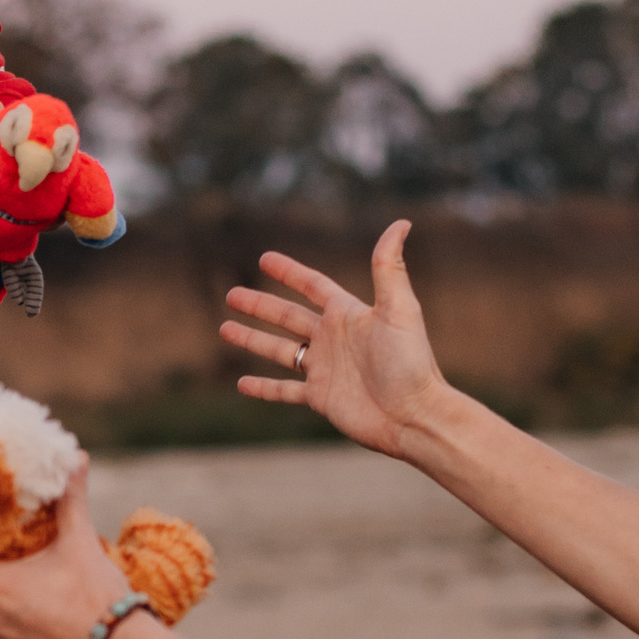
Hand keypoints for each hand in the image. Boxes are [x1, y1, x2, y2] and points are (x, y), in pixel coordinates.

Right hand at [220, 219, 450, 458]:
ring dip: (252, 340)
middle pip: (288, 317)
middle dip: (260, 306)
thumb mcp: (399, 309)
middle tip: (232, 295)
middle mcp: (333, 340)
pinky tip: (241, 384)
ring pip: (279, 351)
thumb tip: (401, 222)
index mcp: (348, 315)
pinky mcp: (320, 398)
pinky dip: (263, 388)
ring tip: (225, 329)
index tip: (265, 259)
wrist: (413, 415)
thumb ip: (390, 268)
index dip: (289, 272)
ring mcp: (324, 369)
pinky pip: (283, 391)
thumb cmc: (410, 362)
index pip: (313, 286)